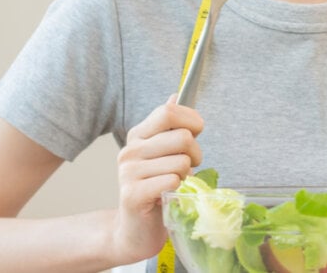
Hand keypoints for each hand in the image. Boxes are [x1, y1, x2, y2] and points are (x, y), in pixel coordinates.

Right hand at [111, 95, 204, 262]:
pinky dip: (177, 190)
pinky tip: (166, 196)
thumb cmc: (155, 189)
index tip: (197, 132)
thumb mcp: (163, 153)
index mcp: (138, 135)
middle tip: (188, 168)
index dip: (191, 120)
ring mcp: (128, 172)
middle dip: (195, 154)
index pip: (168, 112)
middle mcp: (130, 151)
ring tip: (174, 184)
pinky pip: (171, 182)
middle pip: (181, 137)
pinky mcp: (133, 194)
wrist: (134, 230)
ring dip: (186, 176)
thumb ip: (169, 126)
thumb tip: (175, 95)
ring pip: (181, 162)